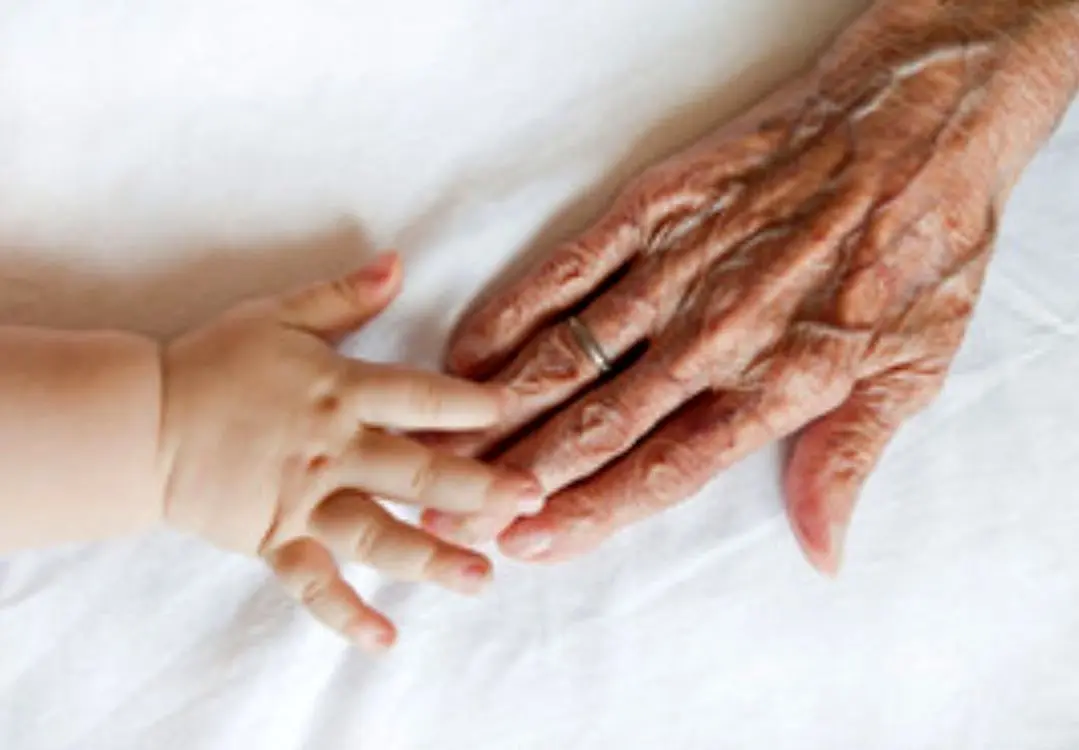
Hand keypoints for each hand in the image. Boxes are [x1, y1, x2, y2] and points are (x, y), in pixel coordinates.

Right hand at [159, 253, 541, 650]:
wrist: (142, 419)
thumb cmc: (213, 362)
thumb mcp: (280, 315)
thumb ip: (344, 295)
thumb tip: (397, 261)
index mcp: (340, 390)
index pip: (420, 396)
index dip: (471, 403)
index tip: (516, 412)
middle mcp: (333, 448)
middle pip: (417, 469)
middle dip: (478, 486)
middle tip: (529, 498)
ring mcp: (305, 500)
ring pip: (380, 533)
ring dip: (433, 557)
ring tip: (482, 576)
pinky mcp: (275, 539)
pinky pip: (315, 584)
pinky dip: (347, 614)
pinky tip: (386, 637)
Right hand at [423, 1, 1077, 570]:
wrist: (911, 121)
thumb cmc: (917, 246)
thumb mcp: (913, 368)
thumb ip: (847, 460)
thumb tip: (820, 551)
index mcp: (776, 385)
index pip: (665, 470)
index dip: (591, 512)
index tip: (529, 542)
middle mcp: (712, 338)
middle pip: (597, 424)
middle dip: (520, 476)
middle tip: (454, 511)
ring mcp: (674, 272)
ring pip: (569, 357)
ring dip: (499, 410)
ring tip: (441, 448)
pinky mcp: (653, 211)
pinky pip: (567, 271)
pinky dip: (511, 315)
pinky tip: (468, 353)